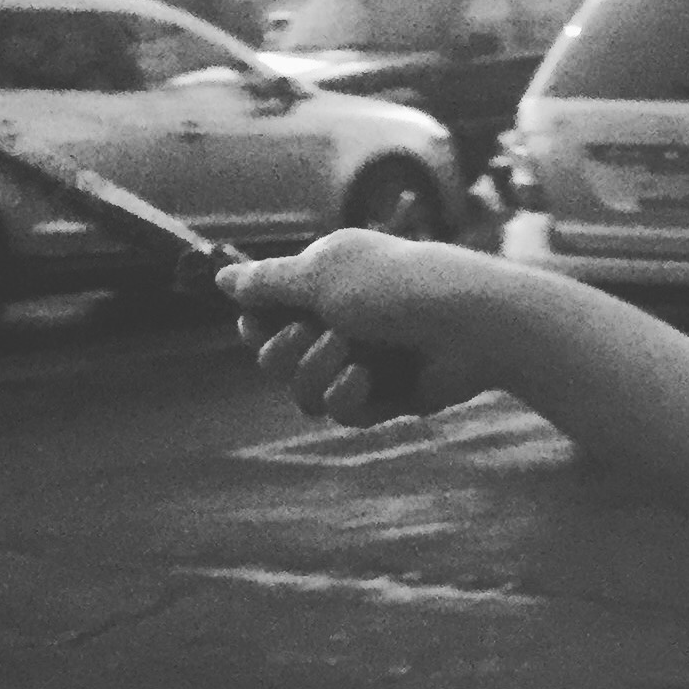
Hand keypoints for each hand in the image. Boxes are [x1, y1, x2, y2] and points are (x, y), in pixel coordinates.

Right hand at [222, 232, 501, 425]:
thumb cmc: (393, 287)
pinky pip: (342, 412)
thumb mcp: (319, 275)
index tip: (261, 323)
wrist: (468, 322)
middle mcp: (340, 321)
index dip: (257, 328)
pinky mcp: (388, 395)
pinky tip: (368, 380)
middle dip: (283, 353)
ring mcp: (364, 360)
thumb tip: (221, 279)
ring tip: (351, 353)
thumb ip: (267, 283)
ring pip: (304, 392)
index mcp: (324, 284)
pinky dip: (348, 397)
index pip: (264, 318)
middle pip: (274, 361)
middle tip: (312, 333)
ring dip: (316, 374)